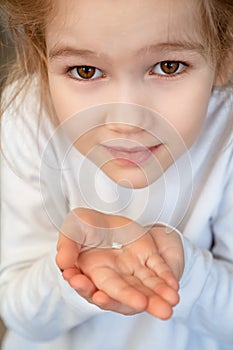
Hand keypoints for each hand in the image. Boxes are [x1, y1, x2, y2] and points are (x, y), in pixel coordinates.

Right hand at [56, 209, 183, 318]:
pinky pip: (159, 270)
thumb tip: (63, 262)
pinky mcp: (149, 258)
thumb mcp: (74, 229)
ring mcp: (133, 269)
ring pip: (145, 287)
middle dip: (130, 298)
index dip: (93, 291)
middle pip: (122, 292)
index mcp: (93, 271)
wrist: (110, 218)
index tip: (97, 295)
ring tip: (166, 308)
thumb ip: (67, 245)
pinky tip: (172, 289)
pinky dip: (165, 279)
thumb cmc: (88, 226)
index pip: (92, 286)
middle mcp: (115, 276)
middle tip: (140, 303)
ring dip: (156, 297)